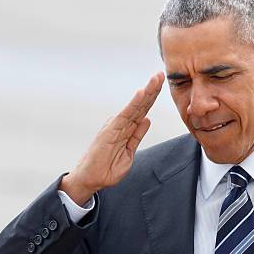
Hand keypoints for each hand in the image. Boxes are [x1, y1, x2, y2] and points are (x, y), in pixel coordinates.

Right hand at [60, 72, 164, 204]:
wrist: (91, 179)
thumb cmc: (107, 167)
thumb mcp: (130, 152)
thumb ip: (137, 136)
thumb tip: (146, 120)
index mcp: (127, 129)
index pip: (143, 110)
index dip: (152, 97)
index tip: (162, 84)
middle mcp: (121, 124)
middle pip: (140, 105)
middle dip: (152, 89)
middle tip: (161, 74)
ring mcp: (116, 126)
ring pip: (135, 106)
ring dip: (146, 92)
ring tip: (155, 79)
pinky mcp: (110, 130)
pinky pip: (125, 115)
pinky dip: (134, 104)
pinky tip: (142, 93)